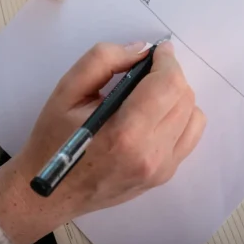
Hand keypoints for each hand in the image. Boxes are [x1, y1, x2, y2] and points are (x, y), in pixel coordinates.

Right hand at [0, 41, 205, 243]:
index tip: (158, 50)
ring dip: (176, 95)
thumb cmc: (53, 140)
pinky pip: (190, 136)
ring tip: (149, 93)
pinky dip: (180, 117)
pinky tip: (154, 115)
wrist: (49, 193)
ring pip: (193, 115)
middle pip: (185, 97)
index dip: (167, 60)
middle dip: (170, 74)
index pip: (168, 84)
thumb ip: (103, 60)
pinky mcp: (164, 176)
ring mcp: (162, 169)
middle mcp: (150, 153)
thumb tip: (140, 50)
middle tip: (147, 69)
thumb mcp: (67, 91)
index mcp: (125, 132)